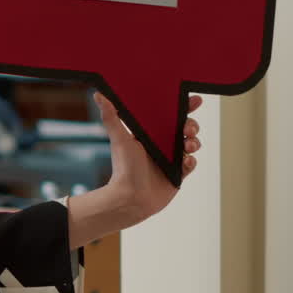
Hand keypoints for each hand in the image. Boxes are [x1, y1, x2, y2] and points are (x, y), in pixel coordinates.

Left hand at [67, 93, 200, 247]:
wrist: (131, 198)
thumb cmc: (123, 168)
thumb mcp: (119, 139)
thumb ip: (111, 117)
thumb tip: (98, 95)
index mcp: (150, 133)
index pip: (169, 115)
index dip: (183, 106)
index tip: (193, 100)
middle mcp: (161, 144)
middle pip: (184, 128)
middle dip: (191, 124)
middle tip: (188, 128)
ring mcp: (171, 159)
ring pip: (191, 144)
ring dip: (194, 142)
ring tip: (188, 145)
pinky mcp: (178, 174)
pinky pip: (191, 163)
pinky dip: (192, 161)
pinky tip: (186, 162)